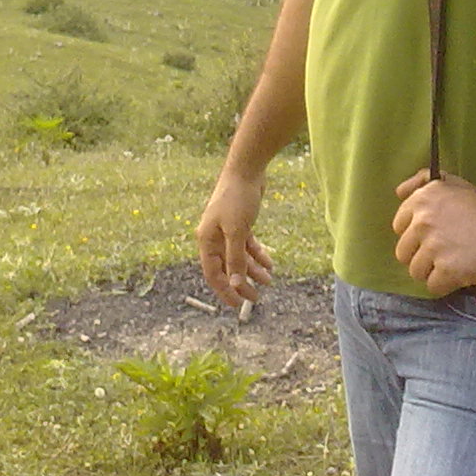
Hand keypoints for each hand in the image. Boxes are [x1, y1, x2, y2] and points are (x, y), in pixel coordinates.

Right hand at [196, 168, 275, 307]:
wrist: (246, 169)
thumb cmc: (237, 198)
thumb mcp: (237, 231)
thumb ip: (235, 259)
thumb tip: (234, 284)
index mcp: (206, 240)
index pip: (213, 274)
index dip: (224, 290)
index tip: (237, 305)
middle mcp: (214, 237)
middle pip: (227, 268)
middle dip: (241, 284)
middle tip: (256, 298)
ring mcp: (227, 230)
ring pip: (239, 258)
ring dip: (253, 270)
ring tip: (269, 281)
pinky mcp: (240, 223)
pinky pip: (247, 246)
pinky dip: (258, 255)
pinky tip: (269, 263)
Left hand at [391, 171, 475, 294]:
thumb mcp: (450, 182)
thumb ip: (421, 182)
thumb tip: (399, 193)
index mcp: (421, 201)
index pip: (398, 227)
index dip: (415, 234)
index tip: (431, 236)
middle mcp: (422, 223)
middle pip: (403, 253)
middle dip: (421, 255)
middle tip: (441, 253)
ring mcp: (434, 247)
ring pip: (416, 271)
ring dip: (432, 272)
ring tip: (450, 265)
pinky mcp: (447, 270)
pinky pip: (433, 286)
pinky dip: (444, 285)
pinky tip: (457, 276)